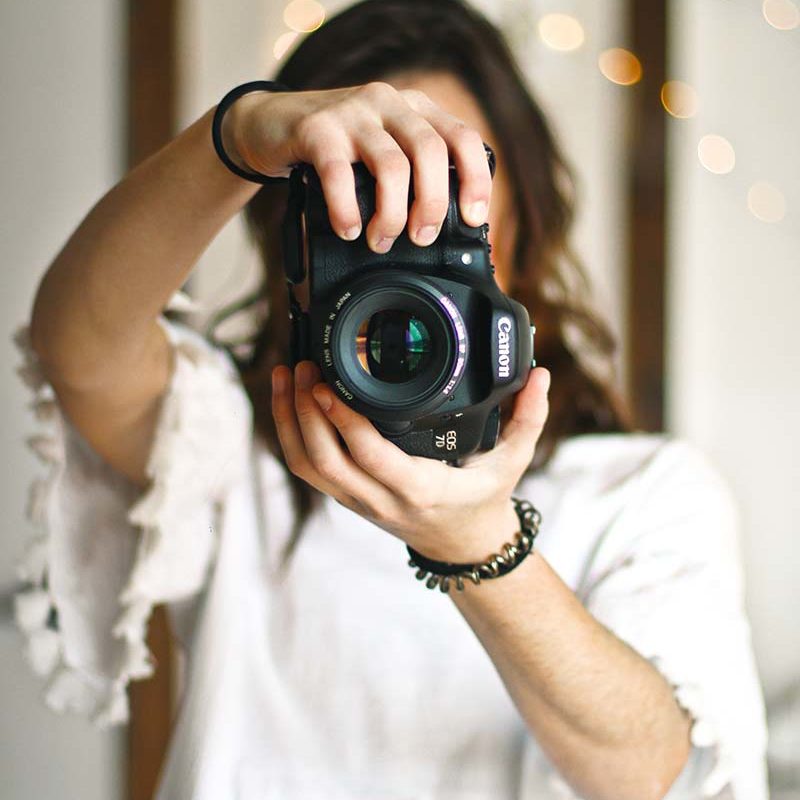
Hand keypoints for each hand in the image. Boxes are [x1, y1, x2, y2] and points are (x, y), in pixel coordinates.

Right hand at [224, 81, 491, 250]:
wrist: (270, 124)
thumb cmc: (335, 149)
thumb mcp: (382, 153)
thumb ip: (410, 175)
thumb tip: (439, 229)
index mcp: (415, 110)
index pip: (462, 138)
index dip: (475, 180)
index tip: (474, 219)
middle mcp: (389, 104)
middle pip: (430, 153)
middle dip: (432, 205)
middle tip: (421, 238)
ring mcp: (353, 113)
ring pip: (392, 166)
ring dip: (391, 215)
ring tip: (380, 241)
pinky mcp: (317, 129)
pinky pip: (340, 174)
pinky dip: (347, 210)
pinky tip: (348, 229)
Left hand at [271, 361, 550, 561]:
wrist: (462, 546)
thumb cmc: (483, 500)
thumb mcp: (513, 463)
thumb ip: (529, 419)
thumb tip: (540, 375)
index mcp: (420, 488)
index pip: (371, 456)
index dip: (343, 421)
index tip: (327, 385)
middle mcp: (381, 499)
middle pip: (324, 461)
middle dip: (304, 414)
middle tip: (302, 368)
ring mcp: (358, 501)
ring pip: (307, 467)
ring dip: (288, 422)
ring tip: (284, 377)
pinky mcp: (347, 497)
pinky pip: (308, 471)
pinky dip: (290, 436)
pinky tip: (287, 401)